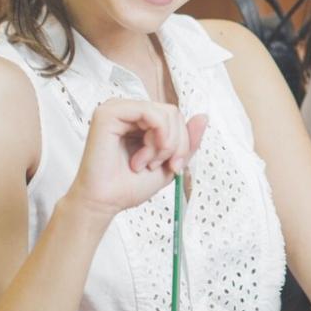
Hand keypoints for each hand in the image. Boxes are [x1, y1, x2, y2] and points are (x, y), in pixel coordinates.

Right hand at [65, 99, 208, 216]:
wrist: (105, 203)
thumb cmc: (129, 185)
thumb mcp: (170, 162)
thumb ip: (188, 141)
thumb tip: (204, 116)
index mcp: (140, 120)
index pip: (175, 117)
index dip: (183, 142)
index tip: (174, 167)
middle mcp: (129, 111)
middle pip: (173, 113)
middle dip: (175, 144)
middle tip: (156, 166)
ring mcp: (117, 108)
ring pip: (166, 113)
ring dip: (164, 145)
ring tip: (145, 164)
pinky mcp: (109, 113)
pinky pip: (150, 113)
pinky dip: (156, 138)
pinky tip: (141, 158)